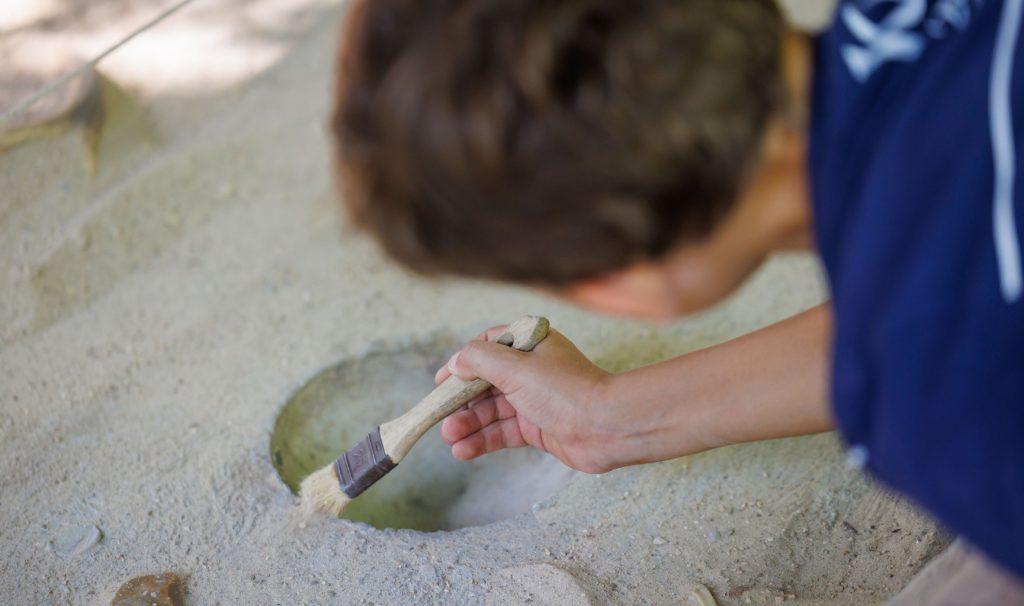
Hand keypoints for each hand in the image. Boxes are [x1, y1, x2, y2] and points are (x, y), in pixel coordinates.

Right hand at [435, 326, 623, 473]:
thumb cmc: (565, 390)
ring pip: (492, 410)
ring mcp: (535, 399)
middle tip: (439, 417)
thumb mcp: (516, 366)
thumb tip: (456, 361)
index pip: (487, 346)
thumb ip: (480, 360)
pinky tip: (464, 451)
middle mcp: (532, 369)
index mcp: (530, 344)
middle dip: (461, 401)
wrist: (606, 427)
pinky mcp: (538, 427)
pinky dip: (483, 440)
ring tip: (449, 438)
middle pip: (486, 382)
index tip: (441, 381)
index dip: (462, 363)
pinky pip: (503, 432)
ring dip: (469, 424)